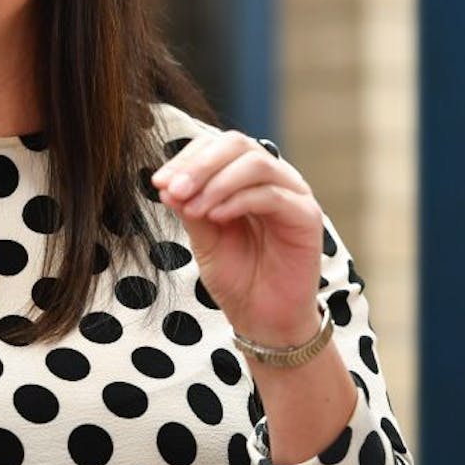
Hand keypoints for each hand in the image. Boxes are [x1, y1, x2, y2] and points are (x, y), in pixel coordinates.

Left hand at [151, 131, 323, 344]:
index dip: (185, 158)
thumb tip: (165, 185)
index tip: (158, 182)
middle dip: (199, 164)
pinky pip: (272, 194)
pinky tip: (216, 217)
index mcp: (245, 177)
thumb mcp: (203, 238)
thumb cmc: (237, 276)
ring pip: (255, 163)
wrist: (265, 320)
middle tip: (173, 189)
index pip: (215, 146)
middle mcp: (272, 177)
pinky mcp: (306, 216)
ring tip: (192, 208)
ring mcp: (293, 193)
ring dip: (216, 182)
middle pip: (237, 144)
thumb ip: (189, 209)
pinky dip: (238, 200)